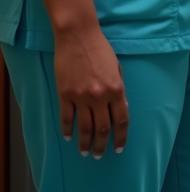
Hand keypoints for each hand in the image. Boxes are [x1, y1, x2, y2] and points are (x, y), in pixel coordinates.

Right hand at [53, 24, 129, 156]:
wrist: (78, 37)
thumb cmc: (100, 49)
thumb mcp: (117, 67)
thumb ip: (119, 87)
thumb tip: (120, 106)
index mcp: (116, 89)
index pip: (121, 119)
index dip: (121, 136)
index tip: (120, 147)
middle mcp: (100, 96)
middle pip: (103, 128)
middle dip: (102, 145)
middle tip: (100, 155)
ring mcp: (81, 97)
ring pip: (84, 128)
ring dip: (85, 143)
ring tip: (86, 152)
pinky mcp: (65, 95)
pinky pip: (67, 118)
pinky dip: (68, 130)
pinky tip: (68, 137)